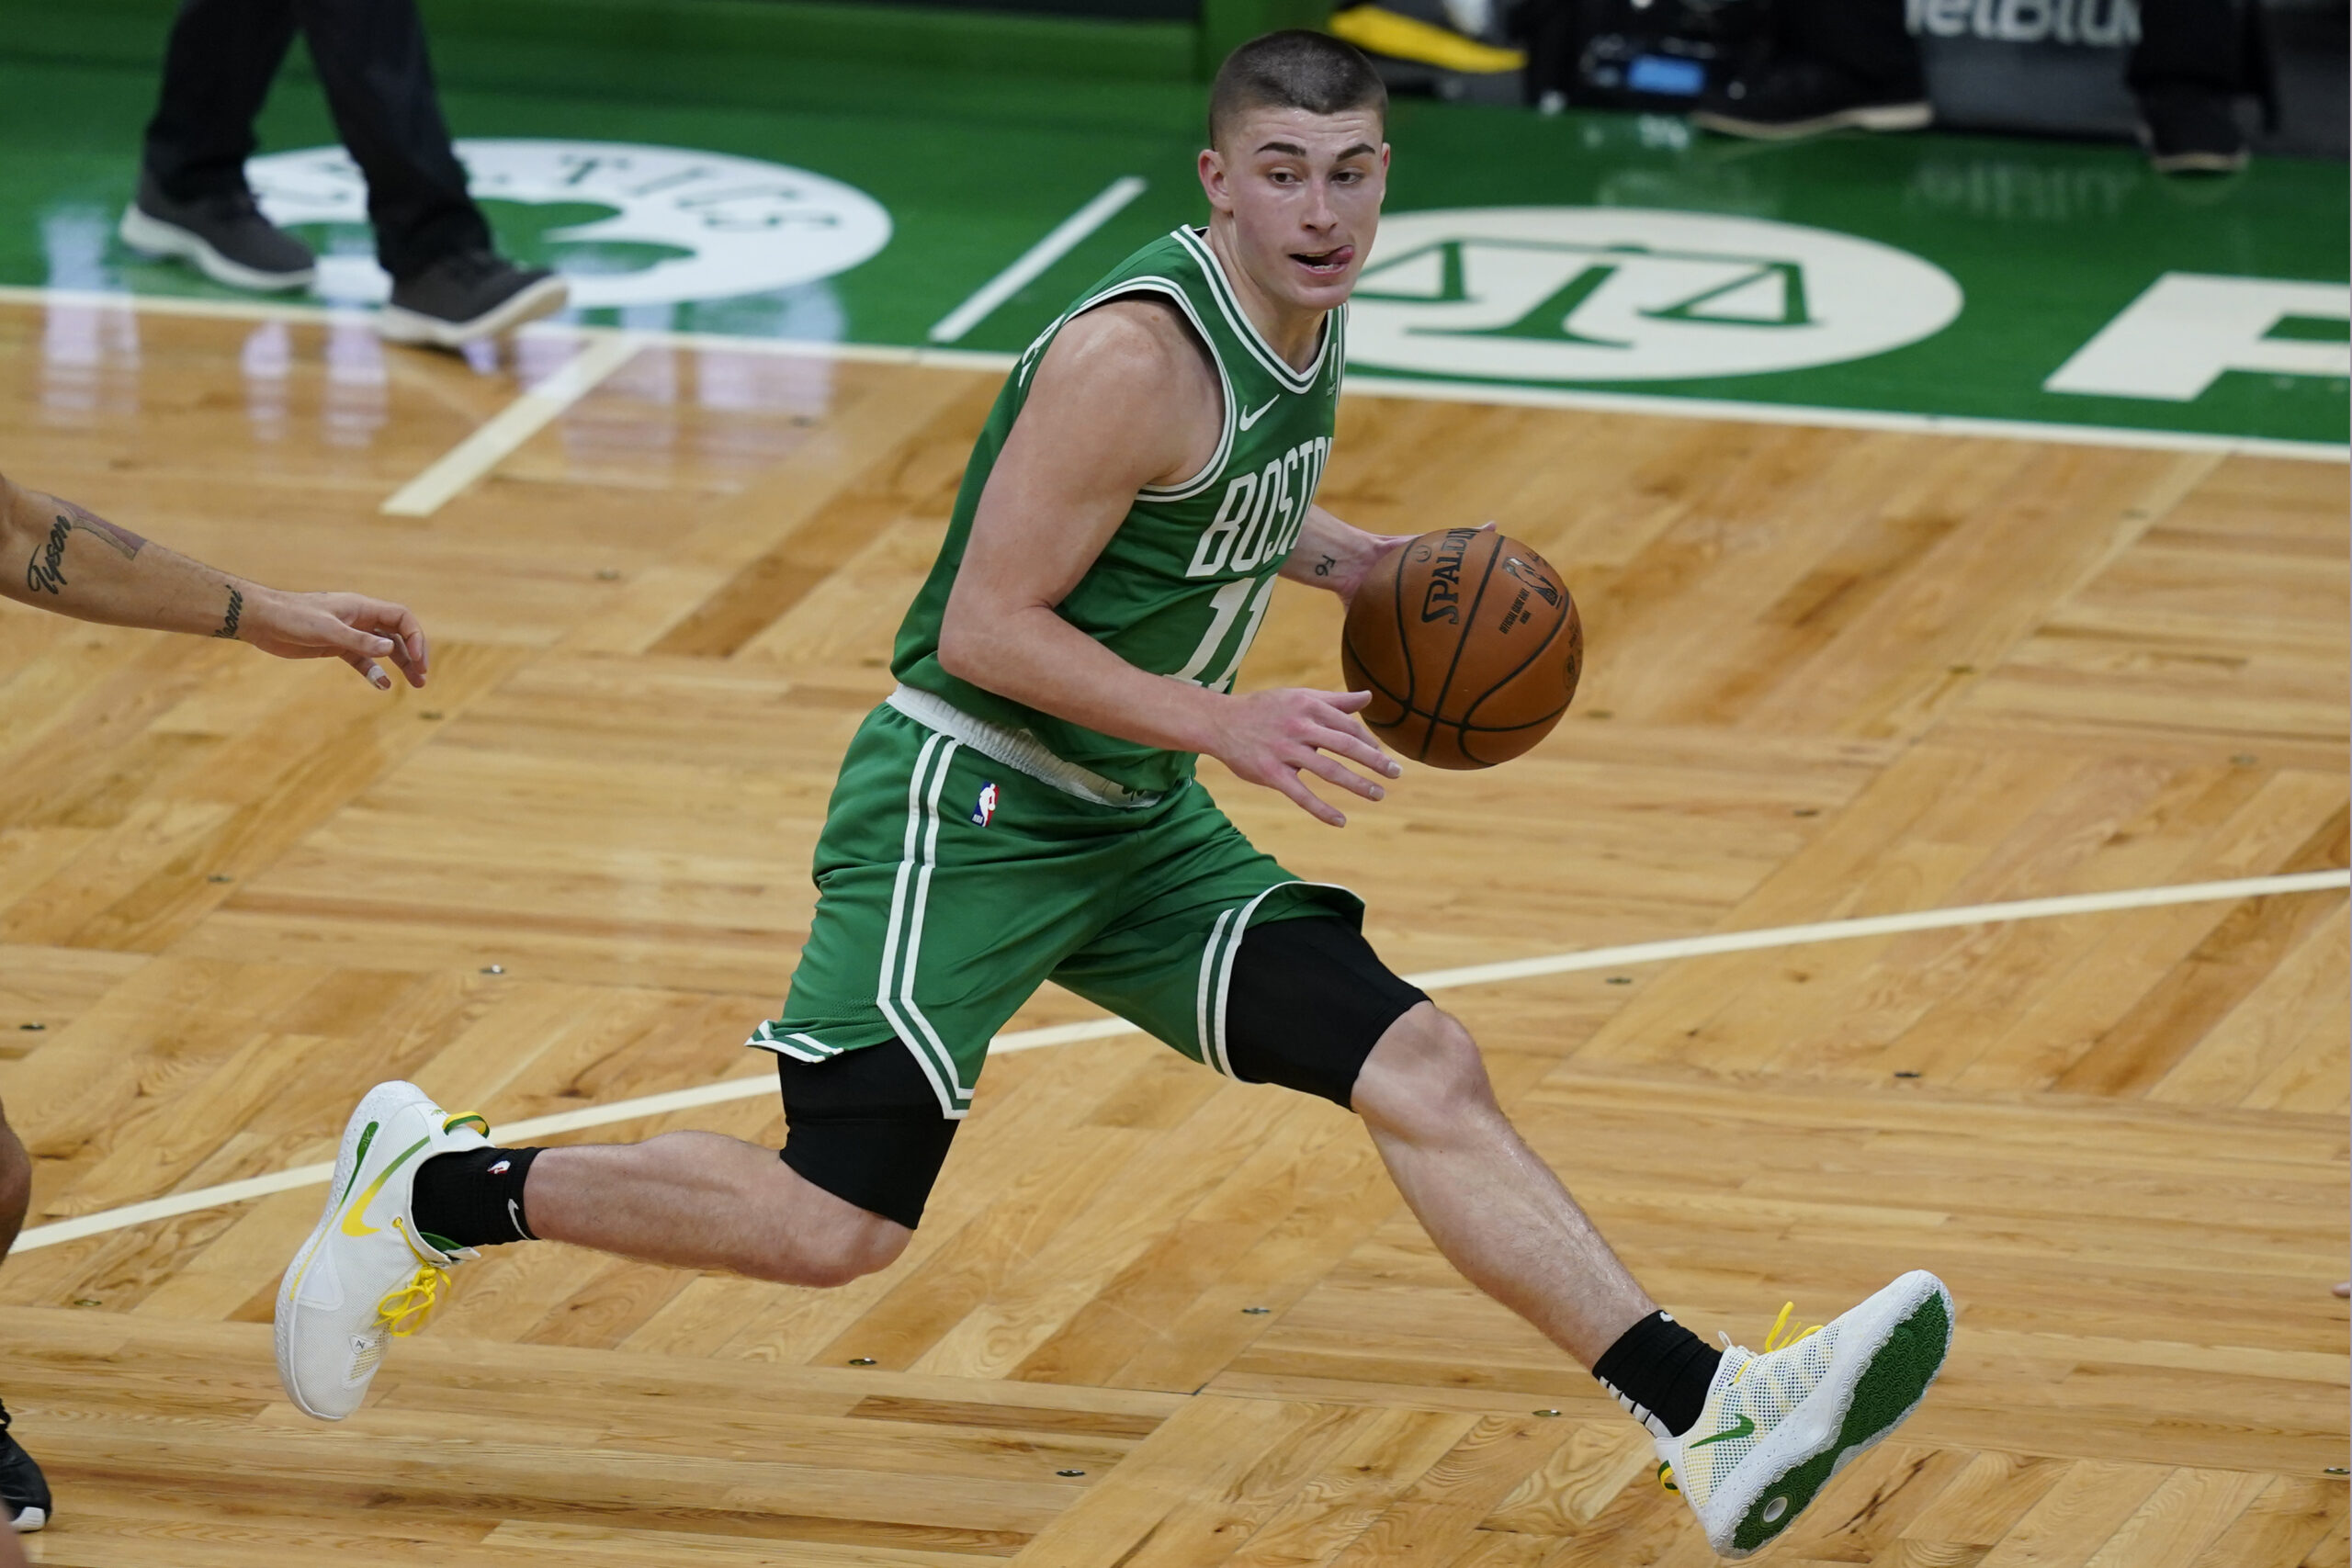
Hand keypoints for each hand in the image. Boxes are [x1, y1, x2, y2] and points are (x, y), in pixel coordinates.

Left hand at [239, 589, 429, 689]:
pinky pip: (363, 660)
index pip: (401, 618)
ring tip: (415, 683)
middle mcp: (360, 618)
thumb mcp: (328, 630)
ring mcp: (349, 633)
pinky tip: (382, 684)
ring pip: (383, 649)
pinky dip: (374, 671)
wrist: (261, 620)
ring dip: (400, 664)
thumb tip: (391, 648)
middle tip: (423, 675)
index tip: (417, 659)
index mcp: (362, 607)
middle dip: (414, 653)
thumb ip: (359, 640)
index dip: (415, 636)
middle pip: (398, 634)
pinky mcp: (336, 647)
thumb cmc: (293, 618)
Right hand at [1208, 687, 1400, 826]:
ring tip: (1378, 794)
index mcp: (1309, 706)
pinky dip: (1322, 810)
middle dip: (1375, 761)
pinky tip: (1341, 821)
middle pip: (1346, 746)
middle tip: (1396, 773)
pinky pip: (1301, 795)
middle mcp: (1300, 726)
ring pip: (1329, 771)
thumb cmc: (1265, 709)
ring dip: (1357, 784)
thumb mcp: (1299, 697)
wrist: (1221, 722)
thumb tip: (1368, 697)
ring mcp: (1285, 751)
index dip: (1369, 742)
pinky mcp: (1272, 774)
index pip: (1349, 726)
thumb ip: (1335, 700)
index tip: (1382, 755)